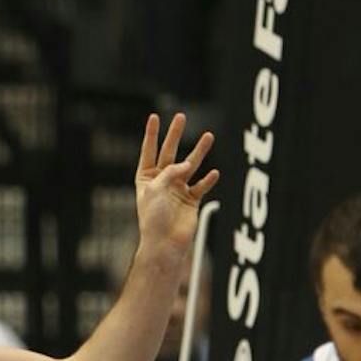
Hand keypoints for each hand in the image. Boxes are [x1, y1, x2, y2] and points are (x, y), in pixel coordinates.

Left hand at [133, 113, 219, 254]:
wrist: (165, 243)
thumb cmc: (153, 219)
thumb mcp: (155, 189)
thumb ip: (171, 172)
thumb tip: (188, 163)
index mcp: (147, 178)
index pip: (149, 151)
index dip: (152, 134)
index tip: (154, 116)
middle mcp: (163, 181)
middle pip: (170, 152)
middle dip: (175, 134)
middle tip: (181, 116)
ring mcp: (178, 189)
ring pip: (191, 164)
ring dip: (199, 151)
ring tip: (209, 136)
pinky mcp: (192, 200)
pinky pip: (202, 185)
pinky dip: (208, 179)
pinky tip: (214, 172)